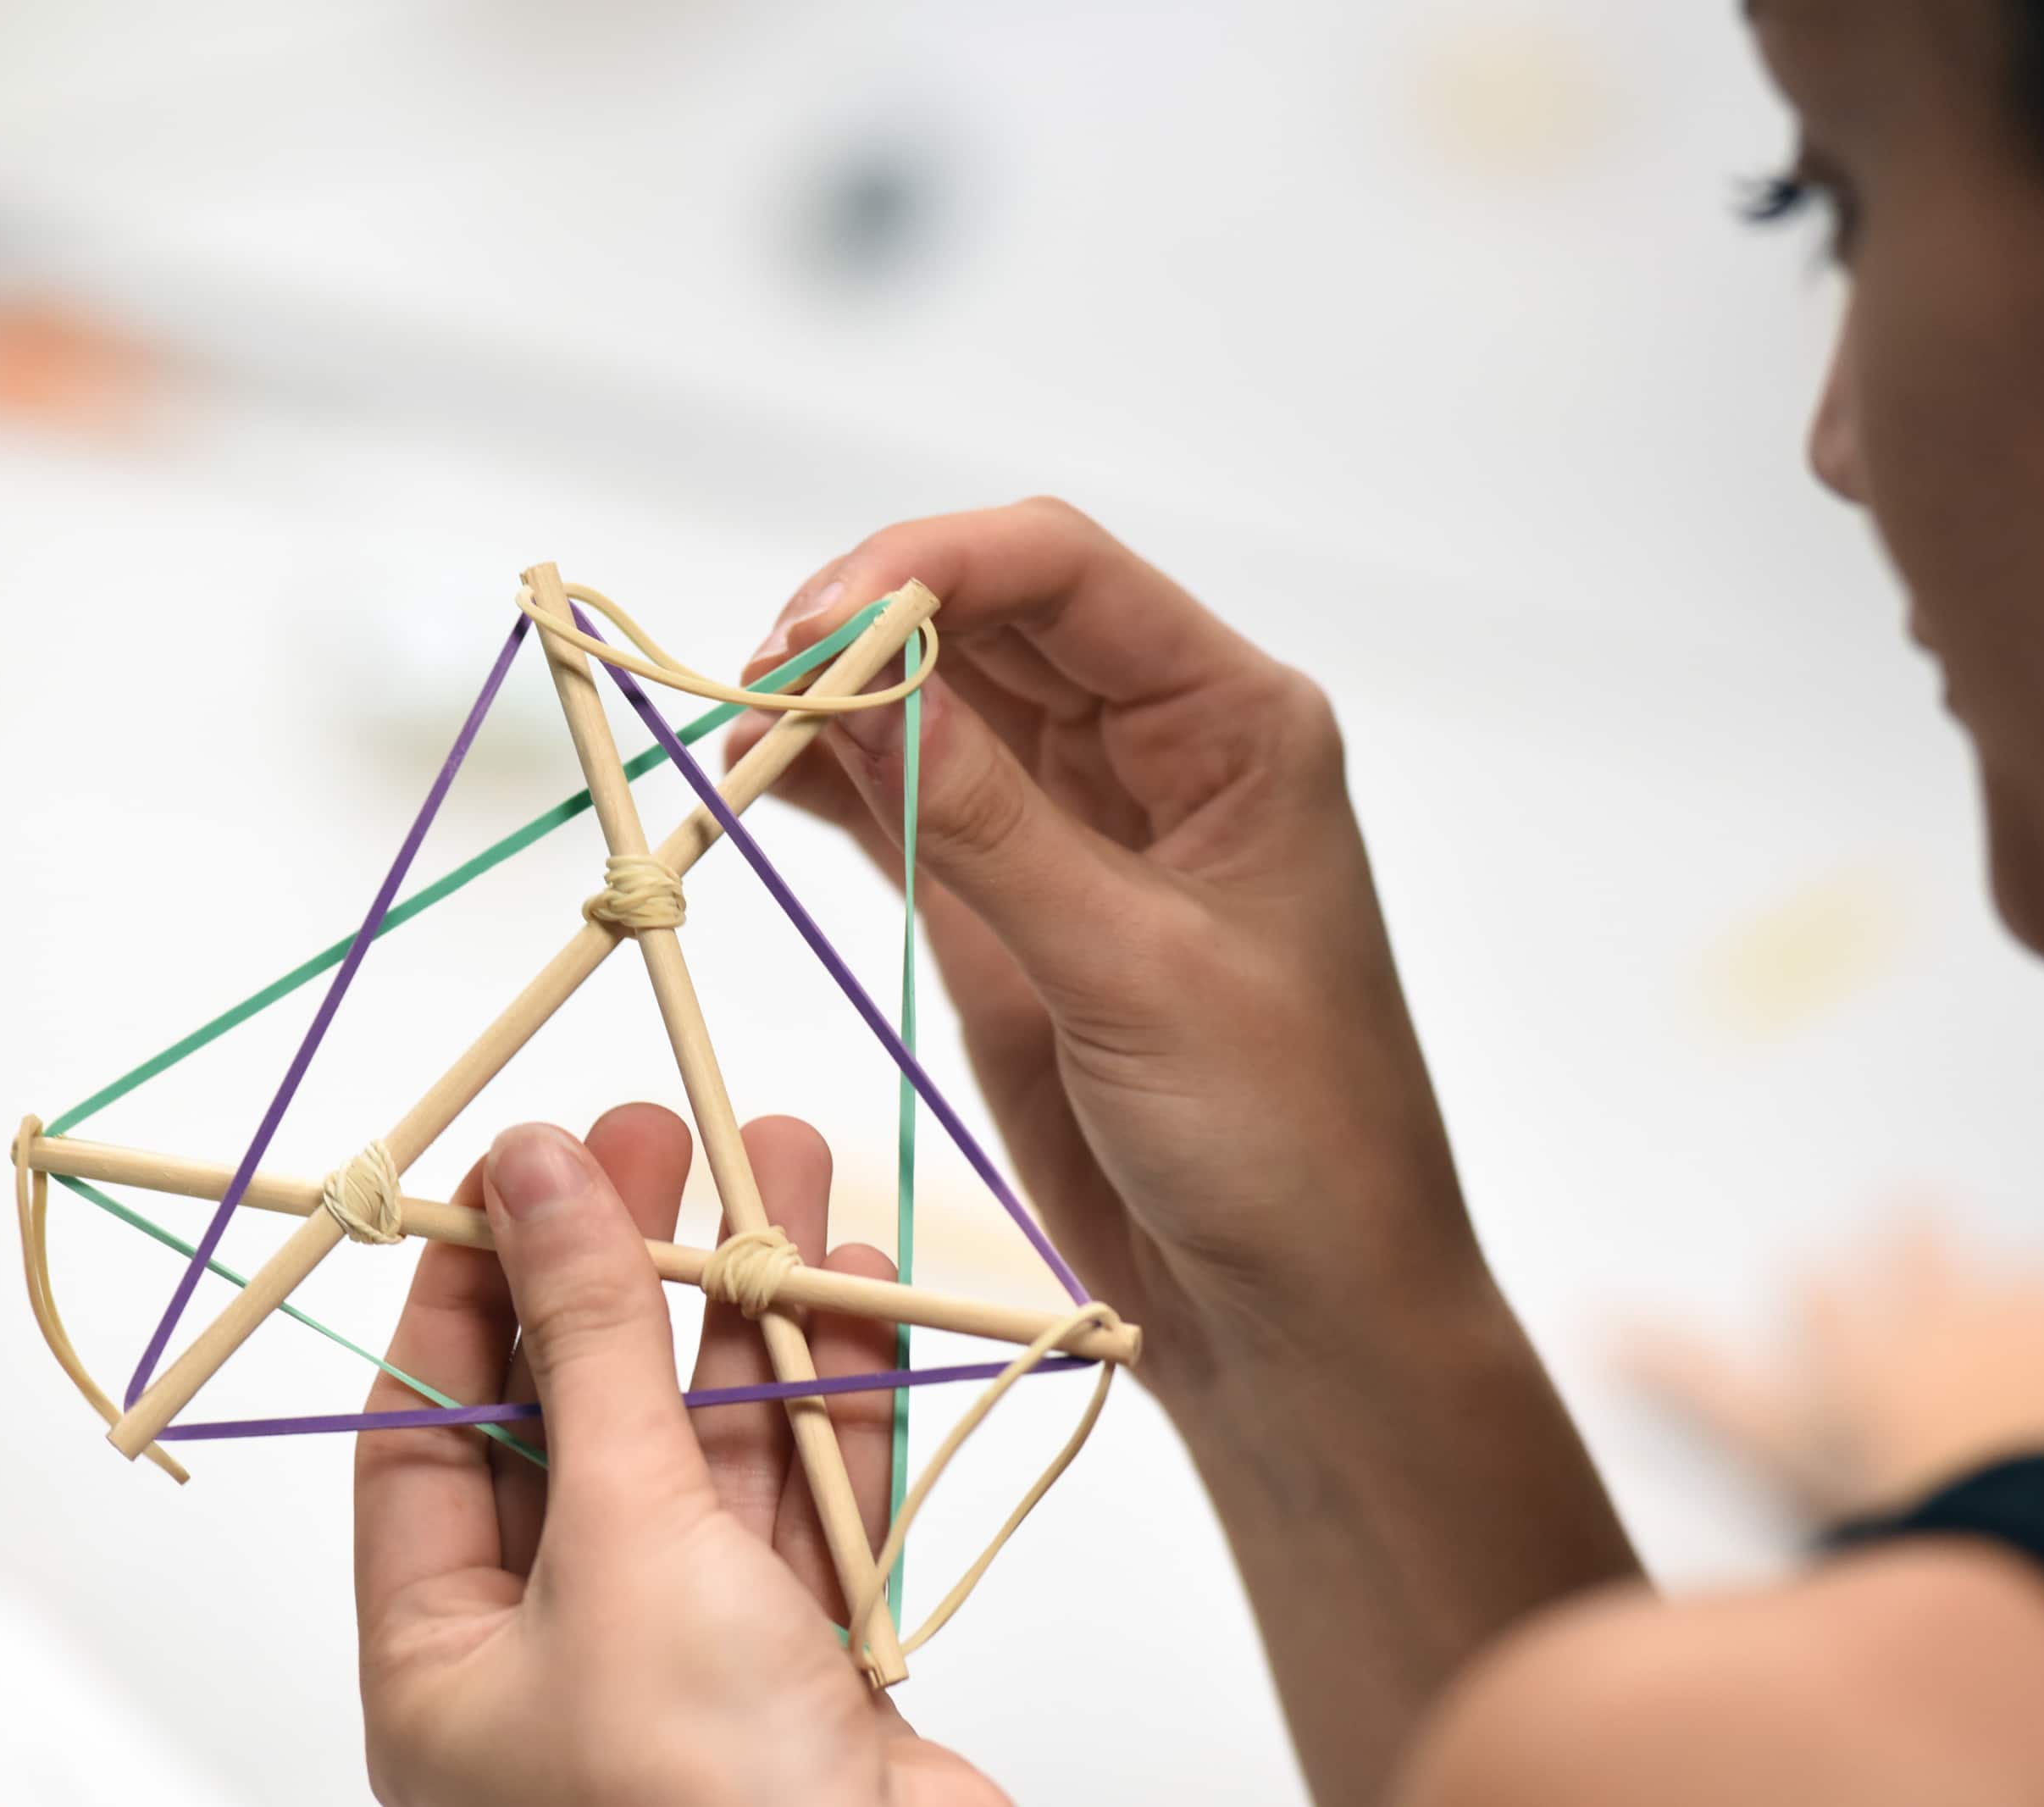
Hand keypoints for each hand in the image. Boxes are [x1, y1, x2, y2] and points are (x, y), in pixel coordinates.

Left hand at [353, 1106, 1006, 1806]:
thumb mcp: (623, 1541)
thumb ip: (591, 1346)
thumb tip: (536, 1175)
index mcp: (445, 1663)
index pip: (429, 1431)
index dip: (470, 1288)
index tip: (519, 1166)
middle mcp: (559, 1661)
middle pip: (580, 1417)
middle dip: (626, 1274)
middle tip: (663, 1134)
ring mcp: (694, 1665)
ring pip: (711, 1446)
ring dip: (749, 1307)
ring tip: (784, 1160)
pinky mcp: (815, 1670)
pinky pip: (813, 1502)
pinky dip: (837, 1395)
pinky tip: (854, 1283)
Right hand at [729, 499, 1476, 1392]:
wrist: (1303, 1318)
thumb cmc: (1287, 1143)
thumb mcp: (1133, 970)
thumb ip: (988, 822)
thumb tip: (853, 678)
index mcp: (1234, 725)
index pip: (1065, 572)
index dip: (927, 568)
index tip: (809, 627)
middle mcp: (1160, 750)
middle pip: (989, 620)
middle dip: (865, 630)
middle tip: (750, 687)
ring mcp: (1081, 829)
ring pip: (938, 708)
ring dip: (836, 708)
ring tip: (740, 736)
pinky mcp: (1016, 911)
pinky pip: (911, 809)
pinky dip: (836, 789)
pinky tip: (764, 786)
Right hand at [1624, 1219, 2043, 1520]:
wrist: (2015, 1500)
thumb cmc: (1881, 1471)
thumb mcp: (1765, 1435)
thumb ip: (1683, 1372)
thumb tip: (1594, 1314)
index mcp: (1870, 1338)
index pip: (1834, 1303)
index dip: (1827, 1296)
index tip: (1813, 1271)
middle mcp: (1956, 1315)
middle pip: (1935, 1269)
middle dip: (1924, 1247)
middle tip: (1921, 1208)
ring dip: (2043, 1294)